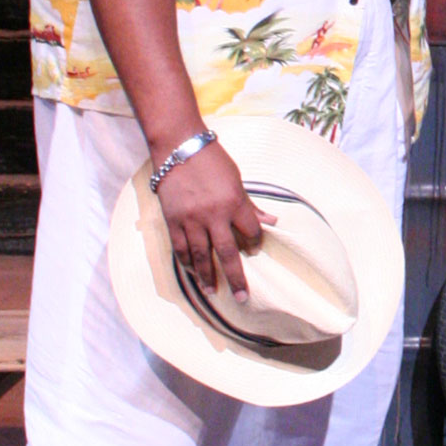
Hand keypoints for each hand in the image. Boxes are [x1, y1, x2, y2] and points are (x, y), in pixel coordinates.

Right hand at [154, 141, 272, 301]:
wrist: (179, 148)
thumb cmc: (212, 161)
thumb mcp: (237, 180)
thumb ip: (250, 204)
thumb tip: (271, 220)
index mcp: (234, 202)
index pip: (251, 231)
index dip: (256, 242)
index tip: (255, 249)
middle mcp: (214, 215)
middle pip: (228, 252)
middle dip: (236, 277)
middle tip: (243, 297)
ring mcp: (191, 219)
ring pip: (202, 255)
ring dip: (208, 276)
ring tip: (214, 292)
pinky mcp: (173, 220)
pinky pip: (181, 248)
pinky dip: (187, 262)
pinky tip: (192, 272)